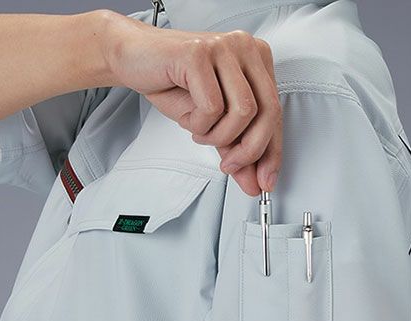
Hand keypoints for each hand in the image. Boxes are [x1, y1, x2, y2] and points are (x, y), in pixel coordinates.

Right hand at [106, 13, 282, 195]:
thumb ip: (236, 149)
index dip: (272, 153)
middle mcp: (245, 48)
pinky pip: (212, 107)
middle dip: (250, 150)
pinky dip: (198, 124)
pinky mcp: (199, 53)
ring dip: (219, 136)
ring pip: (243, 111)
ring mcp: (223, 47)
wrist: (134, 59)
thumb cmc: (174, 85)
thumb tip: (253, 182)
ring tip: (200, 132)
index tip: (264, 181)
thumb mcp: (213, 124)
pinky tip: (188, 117)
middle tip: (230, 165)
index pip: (276, 113)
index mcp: (257, 61)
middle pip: (268, 112)